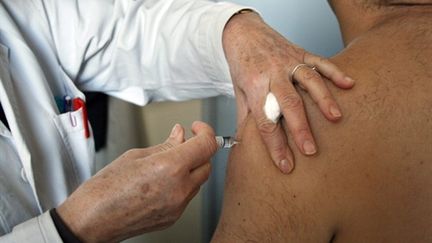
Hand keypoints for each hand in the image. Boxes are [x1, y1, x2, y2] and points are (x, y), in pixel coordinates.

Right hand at [57, 122, 217, 242]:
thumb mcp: (136, 156)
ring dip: (190, 168)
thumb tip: (179, 135)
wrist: (92, 221)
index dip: (205, 132)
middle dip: (198, 150)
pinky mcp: (173, 217)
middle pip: (206, 164)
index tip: (198, 129)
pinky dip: (181, 184)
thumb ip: (164, 145)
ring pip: (198, 181)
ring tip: (168, 162)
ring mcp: (178, 206)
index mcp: (170, 168)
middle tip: (184, 142)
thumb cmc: (105, 190)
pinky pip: (187, 196)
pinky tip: (163, 179)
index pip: (206, 146)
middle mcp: (179, 188)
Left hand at [223, 11, 354, 173]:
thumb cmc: (242, 64)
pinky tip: (348, 84)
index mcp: (255, 86)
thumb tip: (246, 145)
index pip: (265, 121)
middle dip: (300, 129)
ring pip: (308, 81)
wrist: (242, 32)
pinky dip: (335, 72)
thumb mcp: (238, 91)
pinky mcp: (300, 53)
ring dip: (323, 100)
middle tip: (310, 150)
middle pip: (288, 103)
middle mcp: (272, 74)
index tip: (286, 165)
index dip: (275, 145)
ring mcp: (288, 62)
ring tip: (336, 119)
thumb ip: (247, 117)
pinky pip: (320, 62)